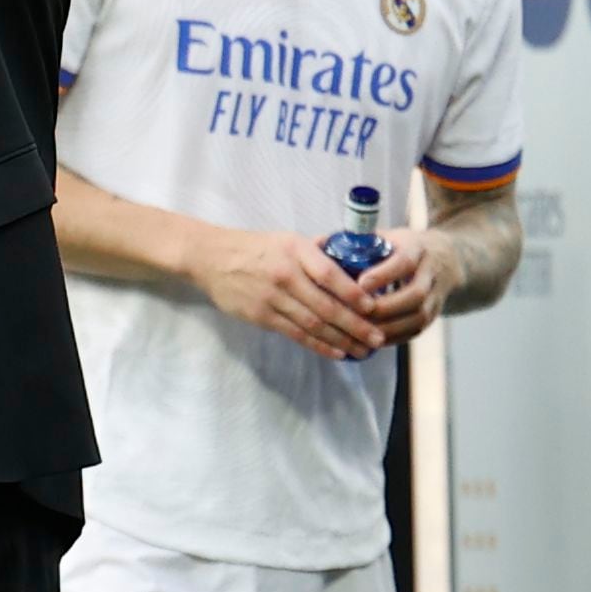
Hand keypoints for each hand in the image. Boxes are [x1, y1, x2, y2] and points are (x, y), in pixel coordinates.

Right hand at [201, 227, 386, 361]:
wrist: (212, 258)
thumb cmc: (256, 248)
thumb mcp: (288, 239)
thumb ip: (318, 251)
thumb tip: (353, 258)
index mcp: (296, 250)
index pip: (329, 274)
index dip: (353, 293)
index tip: (374, 307)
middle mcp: (285, 274)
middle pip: (326, 306)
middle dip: (356, 325)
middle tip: (378, 338)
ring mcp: (272, 298)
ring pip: (313, 324)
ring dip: (342, 340)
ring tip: (364, 350)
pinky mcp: (261, 316)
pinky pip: (296, 334)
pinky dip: (319, 345)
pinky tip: (337, 352)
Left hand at [349, 228, 442, 347]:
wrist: (444, 259)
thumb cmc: (403, 248)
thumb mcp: (388, 236)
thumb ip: (359, 242)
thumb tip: (319, 243)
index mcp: (417, 248)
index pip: (404, 262)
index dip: (383, 275)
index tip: (360, 284)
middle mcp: (431, 273)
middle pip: (414, 295)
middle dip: (384, 307)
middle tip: (356, 314)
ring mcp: (435, 297)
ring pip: (417, 318)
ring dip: (388, 328)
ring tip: (361, 332)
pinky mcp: (433, 316)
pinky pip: (414, 332)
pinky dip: (392, 338)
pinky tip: (371, 341)